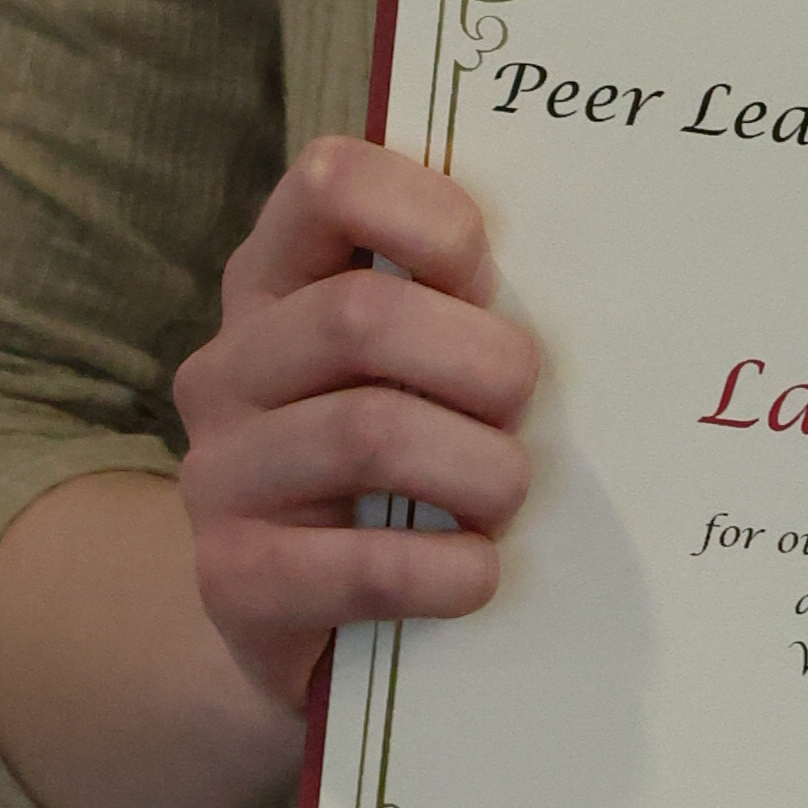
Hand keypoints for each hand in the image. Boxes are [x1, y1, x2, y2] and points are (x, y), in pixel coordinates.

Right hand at [172, 135, 540, 728]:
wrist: (293, 624)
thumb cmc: (386, 469)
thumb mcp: (405, 368)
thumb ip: (454, 307)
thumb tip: (588, 276)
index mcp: (274, 283)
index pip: (330, 182)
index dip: (431, 217)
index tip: (486, 276)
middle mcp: (228, 366)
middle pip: (360, 317)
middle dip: (480, 361)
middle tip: (524, 408)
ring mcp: (219, 474)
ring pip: (366, 434)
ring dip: (477, 469)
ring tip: (507, 494)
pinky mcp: (233, 580)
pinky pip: (362, 565)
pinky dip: (447, 570)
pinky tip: (478, 573)